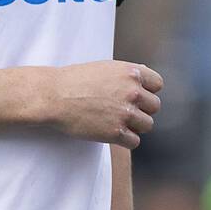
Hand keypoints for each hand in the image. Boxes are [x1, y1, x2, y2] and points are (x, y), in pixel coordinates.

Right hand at [36, 60, 162, 148]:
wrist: (53, 96)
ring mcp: (125, 112)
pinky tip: (112, 134)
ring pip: (147, 125)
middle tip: (123, 111)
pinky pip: (134, 141)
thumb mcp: (106, 68)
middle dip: (141, 109)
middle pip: (154, 106)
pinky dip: (126, 140)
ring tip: (117, 122)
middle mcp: (133, 91)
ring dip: (135, 126)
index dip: (147, 91)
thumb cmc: (76, 80)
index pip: (157, 84)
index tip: (135, 96)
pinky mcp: (115, 132)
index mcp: (132, 72)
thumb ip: (127, 74)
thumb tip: (145, 78)